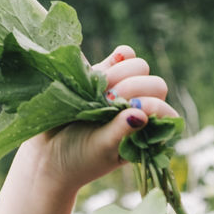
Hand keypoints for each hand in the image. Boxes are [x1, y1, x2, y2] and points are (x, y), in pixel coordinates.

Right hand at [25, 44, 179, 193]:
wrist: (47, 152)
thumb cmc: (79, 158)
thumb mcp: (101, 148)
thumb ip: (121, 132)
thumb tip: (142, 114)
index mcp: (146, 131)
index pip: (166, 110)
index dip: (151, 104)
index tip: (128, 110)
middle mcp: (138, 108)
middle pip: (155, 84)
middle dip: (132, 88)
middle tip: (106, 100)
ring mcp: (123, 88)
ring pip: (140, 66)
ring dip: (120, 75)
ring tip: (97, 92)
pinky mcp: (104, 73)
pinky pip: (124, 55)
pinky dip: (118, 58)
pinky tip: (102, 70)